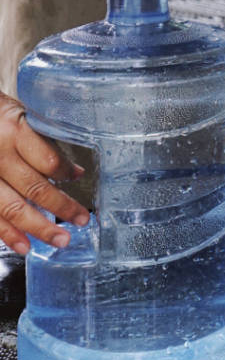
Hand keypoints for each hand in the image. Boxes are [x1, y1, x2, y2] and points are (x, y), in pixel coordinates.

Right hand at [0, 92, 89, 254]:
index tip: (79, 176)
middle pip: (35, 188)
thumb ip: (38, 139)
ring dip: (39, 228)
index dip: (66, 172)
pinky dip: (9, 235)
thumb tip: (69, 169)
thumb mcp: (17, 114)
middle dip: (61, 207)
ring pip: (14, 208)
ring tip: (60, 240)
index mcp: (14, 132)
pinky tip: (25, 245)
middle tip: (82, 219)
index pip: (48, 159)